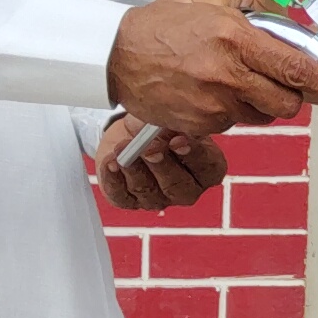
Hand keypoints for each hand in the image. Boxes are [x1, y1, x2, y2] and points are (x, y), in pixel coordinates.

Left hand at [91, 119, 227, 210]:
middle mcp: (187, 189)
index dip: (194, 155)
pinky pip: (121, 195)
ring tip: (122, 148)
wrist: (130, 133)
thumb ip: (174, 121)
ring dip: (134, 168)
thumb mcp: (171, 117)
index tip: (178, 140)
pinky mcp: (130, 201)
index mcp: (207, 169)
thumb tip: (166, 120)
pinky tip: (110, 163)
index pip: (207, 167)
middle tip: (149, 148)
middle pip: (177, 185)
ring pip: (148, 190)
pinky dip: (114, 178)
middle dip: (161, 165)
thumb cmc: (158, 127)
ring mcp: (159, 198)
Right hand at [107, 0, 317, 134]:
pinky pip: (233, 124)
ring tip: (233, 80)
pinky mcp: (200, 125)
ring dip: (259, 103)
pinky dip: (230, 112)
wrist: (118, 55)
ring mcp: (213, 104)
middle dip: (290, 95)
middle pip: (286, 102)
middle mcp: (227, 74)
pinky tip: (211, 92)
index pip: (296, 69)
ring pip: (262, 115)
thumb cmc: (171, 25)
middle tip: (275, 80)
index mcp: (236, 38)